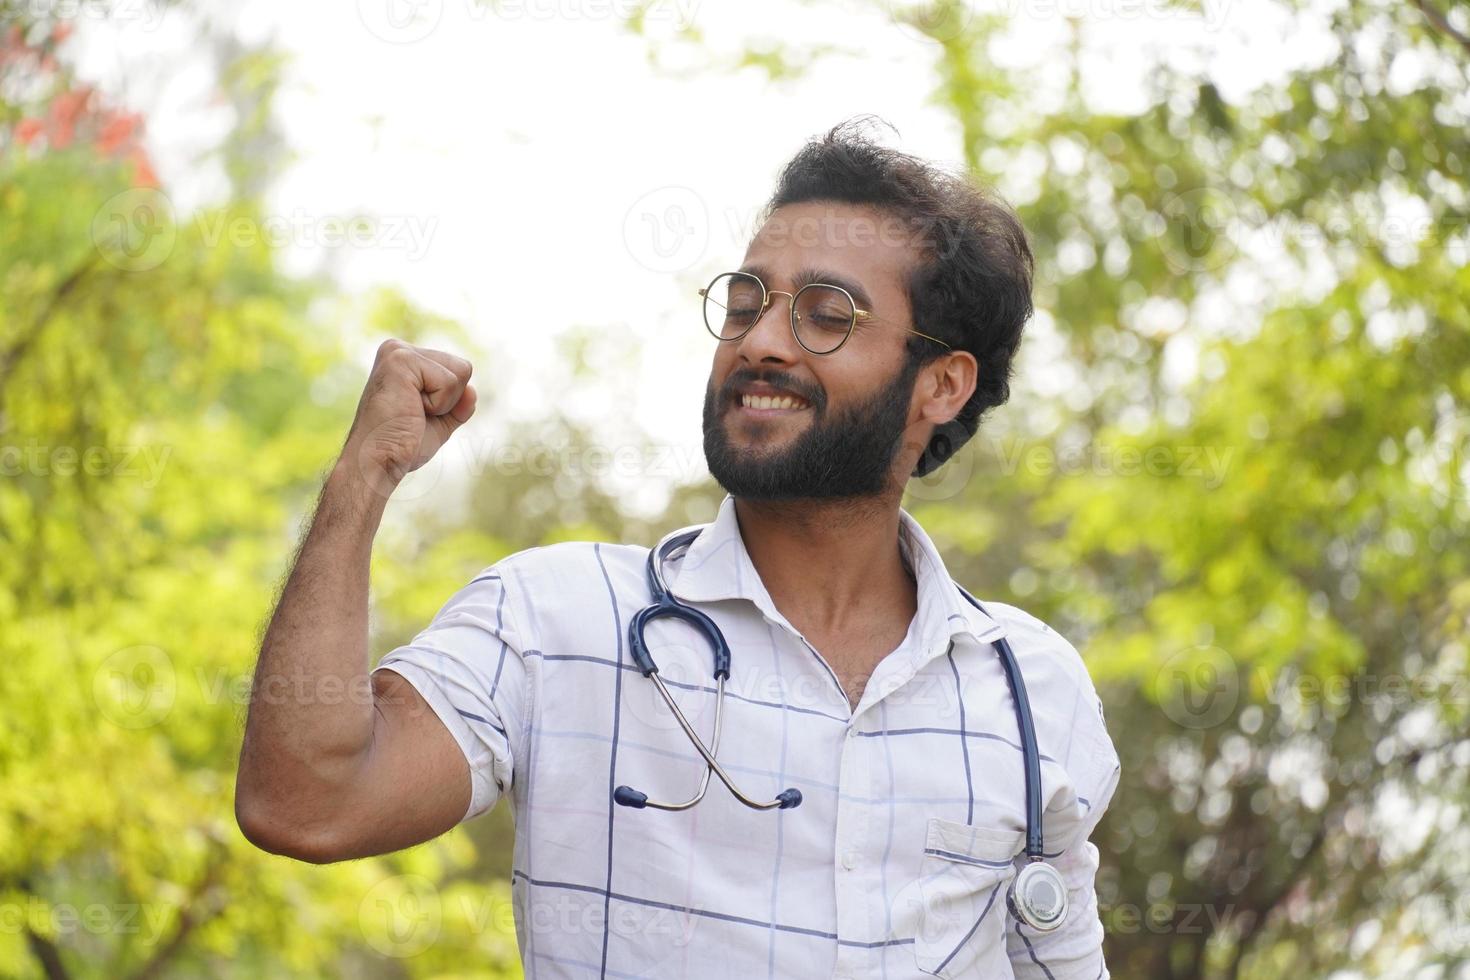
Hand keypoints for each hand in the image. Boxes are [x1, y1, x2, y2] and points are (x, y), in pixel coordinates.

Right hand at [342, 339, 476, 493]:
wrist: (377, 463)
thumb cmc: (402, 445)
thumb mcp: (439, 422)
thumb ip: (458, 405)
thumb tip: (472, 391)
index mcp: (405, 359)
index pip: (458, 370)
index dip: (449, 402)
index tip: (416, 414)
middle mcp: (398, 348)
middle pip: (463, 368)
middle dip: (449, 401)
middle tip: (414, 415)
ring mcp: (398, 351)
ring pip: (461, 372)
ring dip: (443, 403)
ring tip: (410, 412)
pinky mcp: (400, 360)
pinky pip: (449, 381)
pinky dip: (438, 404)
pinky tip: (408, 410)